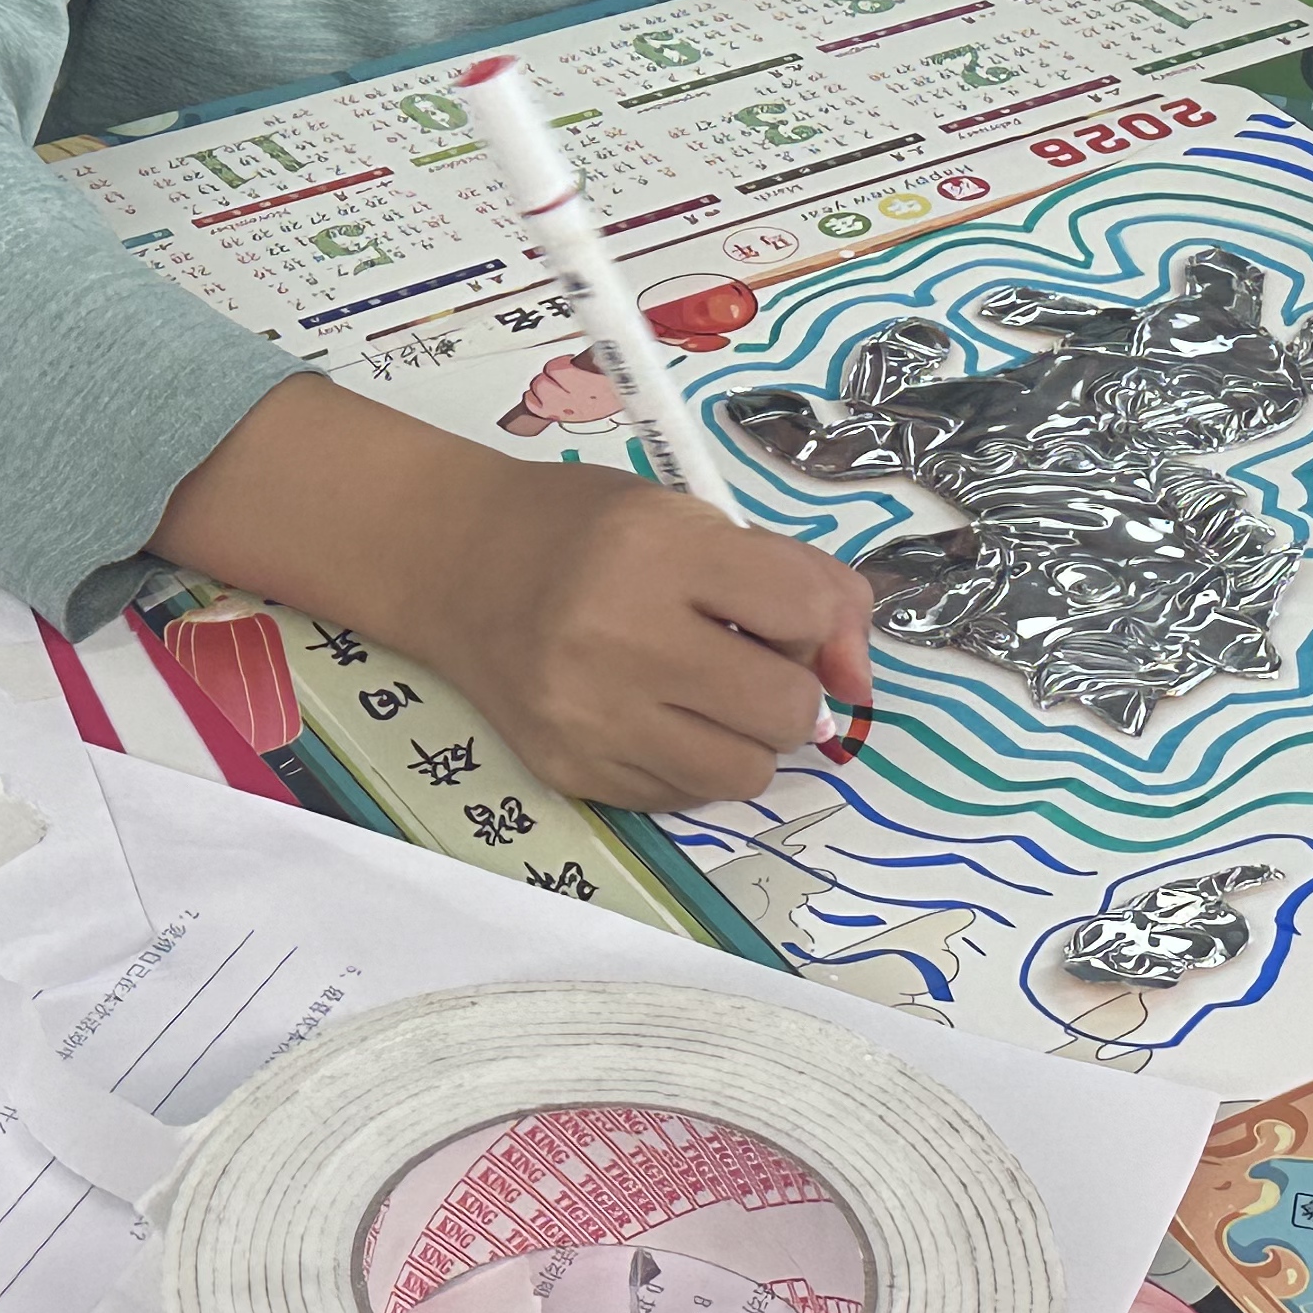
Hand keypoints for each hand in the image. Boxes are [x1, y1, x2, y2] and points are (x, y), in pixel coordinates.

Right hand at [151, 375, 870, 811]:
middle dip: (788, 688)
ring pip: (744, 772)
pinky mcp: (571, 769)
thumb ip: (792, 577)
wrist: (454, 563)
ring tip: (706, 696)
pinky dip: (691, 764)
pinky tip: (655, 715)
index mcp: (656, 549)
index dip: (819, 622)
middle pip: (786, 708)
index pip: (804, 610)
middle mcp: (620, 636)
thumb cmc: (584, 527)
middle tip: (746, 659)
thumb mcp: (689, 514)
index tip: (786, 617)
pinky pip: (683, 798)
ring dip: (747, 738)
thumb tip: (858, 674)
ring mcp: (591, 715)